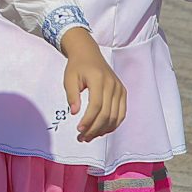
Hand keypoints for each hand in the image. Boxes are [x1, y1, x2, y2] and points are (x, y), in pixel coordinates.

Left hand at [61, 27, 126, 141]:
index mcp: (99, 79)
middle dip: (95, 128)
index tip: (79, 130)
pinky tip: (102, 130)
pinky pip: (121, 113)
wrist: (88, 53)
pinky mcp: (123, 93)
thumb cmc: (77, 66)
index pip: (96, 105)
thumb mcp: (69, 78)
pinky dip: (113, 124)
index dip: (89, 120)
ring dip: (104, 129)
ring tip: (90, 136)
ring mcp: (120, 89)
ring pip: (116, 116)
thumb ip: (72, 95)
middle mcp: (113, 85)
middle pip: (107, 113)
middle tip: (83, 137)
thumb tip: (75, 113)